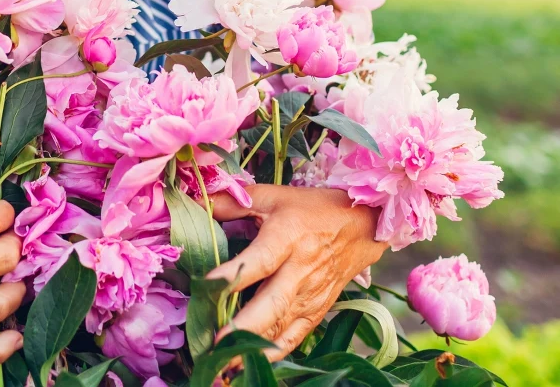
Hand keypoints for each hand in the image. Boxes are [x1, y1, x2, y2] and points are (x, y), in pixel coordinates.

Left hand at [209, 185, 386, 353]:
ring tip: (223, 361)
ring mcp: (310, 295)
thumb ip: (234, 201)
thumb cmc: (313, 209)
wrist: (362, 226)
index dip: (234, 275)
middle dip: (242, 327)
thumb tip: (197, 201)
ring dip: (251, 346)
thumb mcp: (274, 196)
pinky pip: (293, 337)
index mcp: (288, 237)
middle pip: (272, 304)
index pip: (260, 260)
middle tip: (214, 344)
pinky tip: (248, 362)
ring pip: (280, 327)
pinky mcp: (317, 311)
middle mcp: (300, 270)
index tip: (207, 287)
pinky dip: (272, 352)